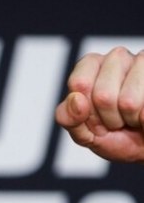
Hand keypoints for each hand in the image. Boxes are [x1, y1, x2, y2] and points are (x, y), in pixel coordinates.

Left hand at [56, 48, 143, 162]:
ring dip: (127, 119)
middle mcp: (115, 58)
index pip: (80, 83)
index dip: (83, 110)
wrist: (140, 143)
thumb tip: (76, 99)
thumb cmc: (111, 134)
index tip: (90, 117)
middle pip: (103, 95)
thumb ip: (67, 117)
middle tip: (112, 119)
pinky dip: (142, 119)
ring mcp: (140, 61)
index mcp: (89, 66)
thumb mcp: (81, 132)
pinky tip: (141, 114)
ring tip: (128, 117)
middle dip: (105, 118)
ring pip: (128, 101)